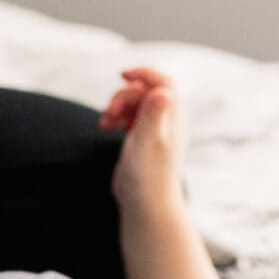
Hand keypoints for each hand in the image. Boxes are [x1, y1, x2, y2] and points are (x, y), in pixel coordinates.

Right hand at [101, 66, 187, 208]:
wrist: (146, 205)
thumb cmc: (148, 176)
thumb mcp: (148, 142)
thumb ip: (153, 115)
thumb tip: (163, 91)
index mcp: (173, 118)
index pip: (164, 83)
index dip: (144, 73)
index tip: (123, 76)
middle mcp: (167, 121)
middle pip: (144, 91)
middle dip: (123, 97)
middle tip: (110, 115)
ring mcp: (154, 130)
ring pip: (134, 102)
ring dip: (116, 106)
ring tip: (105, 123)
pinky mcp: (142, 139)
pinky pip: (129, 115)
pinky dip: (116, 116)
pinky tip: (107, 127)